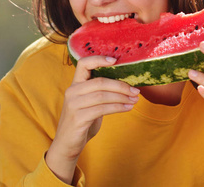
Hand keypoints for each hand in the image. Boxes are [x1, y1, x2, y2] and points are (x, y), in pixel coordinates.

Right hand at [45, 55, 139, 182]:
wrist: (67, 145)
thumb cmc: (82, 122)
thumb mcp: (90, 104)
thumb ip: (101, 93)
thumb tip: (127, 85)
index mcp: (75, 85)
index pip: (83, 63)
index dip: (99, 59)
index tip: (116, 60)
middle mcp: (72, 92)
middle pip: (100, 81)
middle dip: (120, 85)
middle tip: (135, 90)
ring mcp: (73, 105)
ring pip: (102, 95)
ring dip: (122, 97)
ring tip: (134, 99)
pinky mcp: (78, 118)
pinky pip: (102, 109)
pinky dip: (118, 107)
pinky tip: (127, 108)